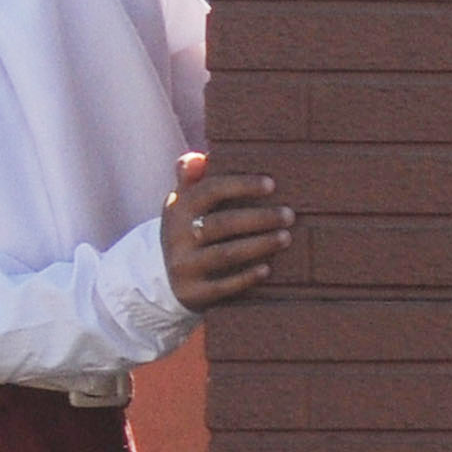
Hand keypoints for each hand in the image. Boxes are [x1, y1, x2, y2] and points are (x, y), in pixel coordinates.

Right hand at [162, 152, 291, 310]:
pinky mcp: (191, 292)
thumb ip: (191, 176)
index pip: (210, 190)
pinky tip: (267, 269)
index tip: (272, 185)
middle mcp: (176, 236)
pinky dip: (246, 277)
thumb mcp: (183, 201)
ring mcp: (183, 265)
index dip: (241, 186)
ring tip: (286, 238)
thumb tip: (200, 158)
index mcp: (178, 208)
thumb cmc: (188, 227)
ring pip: (225, 254)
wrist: (161, 275)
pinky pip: (223, 286)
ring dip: (259, 245)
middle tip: (290, 215)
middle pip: (222, 223)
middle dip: (259, 218)